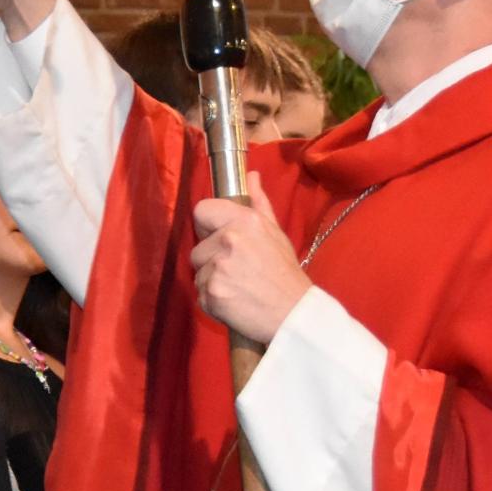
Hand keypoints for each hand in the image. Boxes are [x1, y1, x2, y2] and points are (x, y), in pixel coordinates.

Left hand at [190, 172, 311, 343]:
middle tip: (238, 271)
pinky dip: (213, 301)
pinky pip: (200, 294)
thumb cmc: (285, 274)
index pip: (201, 210)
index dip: (206, 226)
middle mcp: (229, 239)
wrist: (294, 314)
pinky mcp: (211, 292)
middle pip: (197, 248)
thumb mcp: (275, 233)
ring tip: (239, 287)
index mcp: (244, 221)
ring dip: (212, 281)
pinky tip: (235, 301)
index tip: (217, 237)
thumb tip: (251, 176)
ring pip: (198, 272)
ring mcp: (218, 267)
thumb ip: (259, 203)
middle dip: (211, 261)